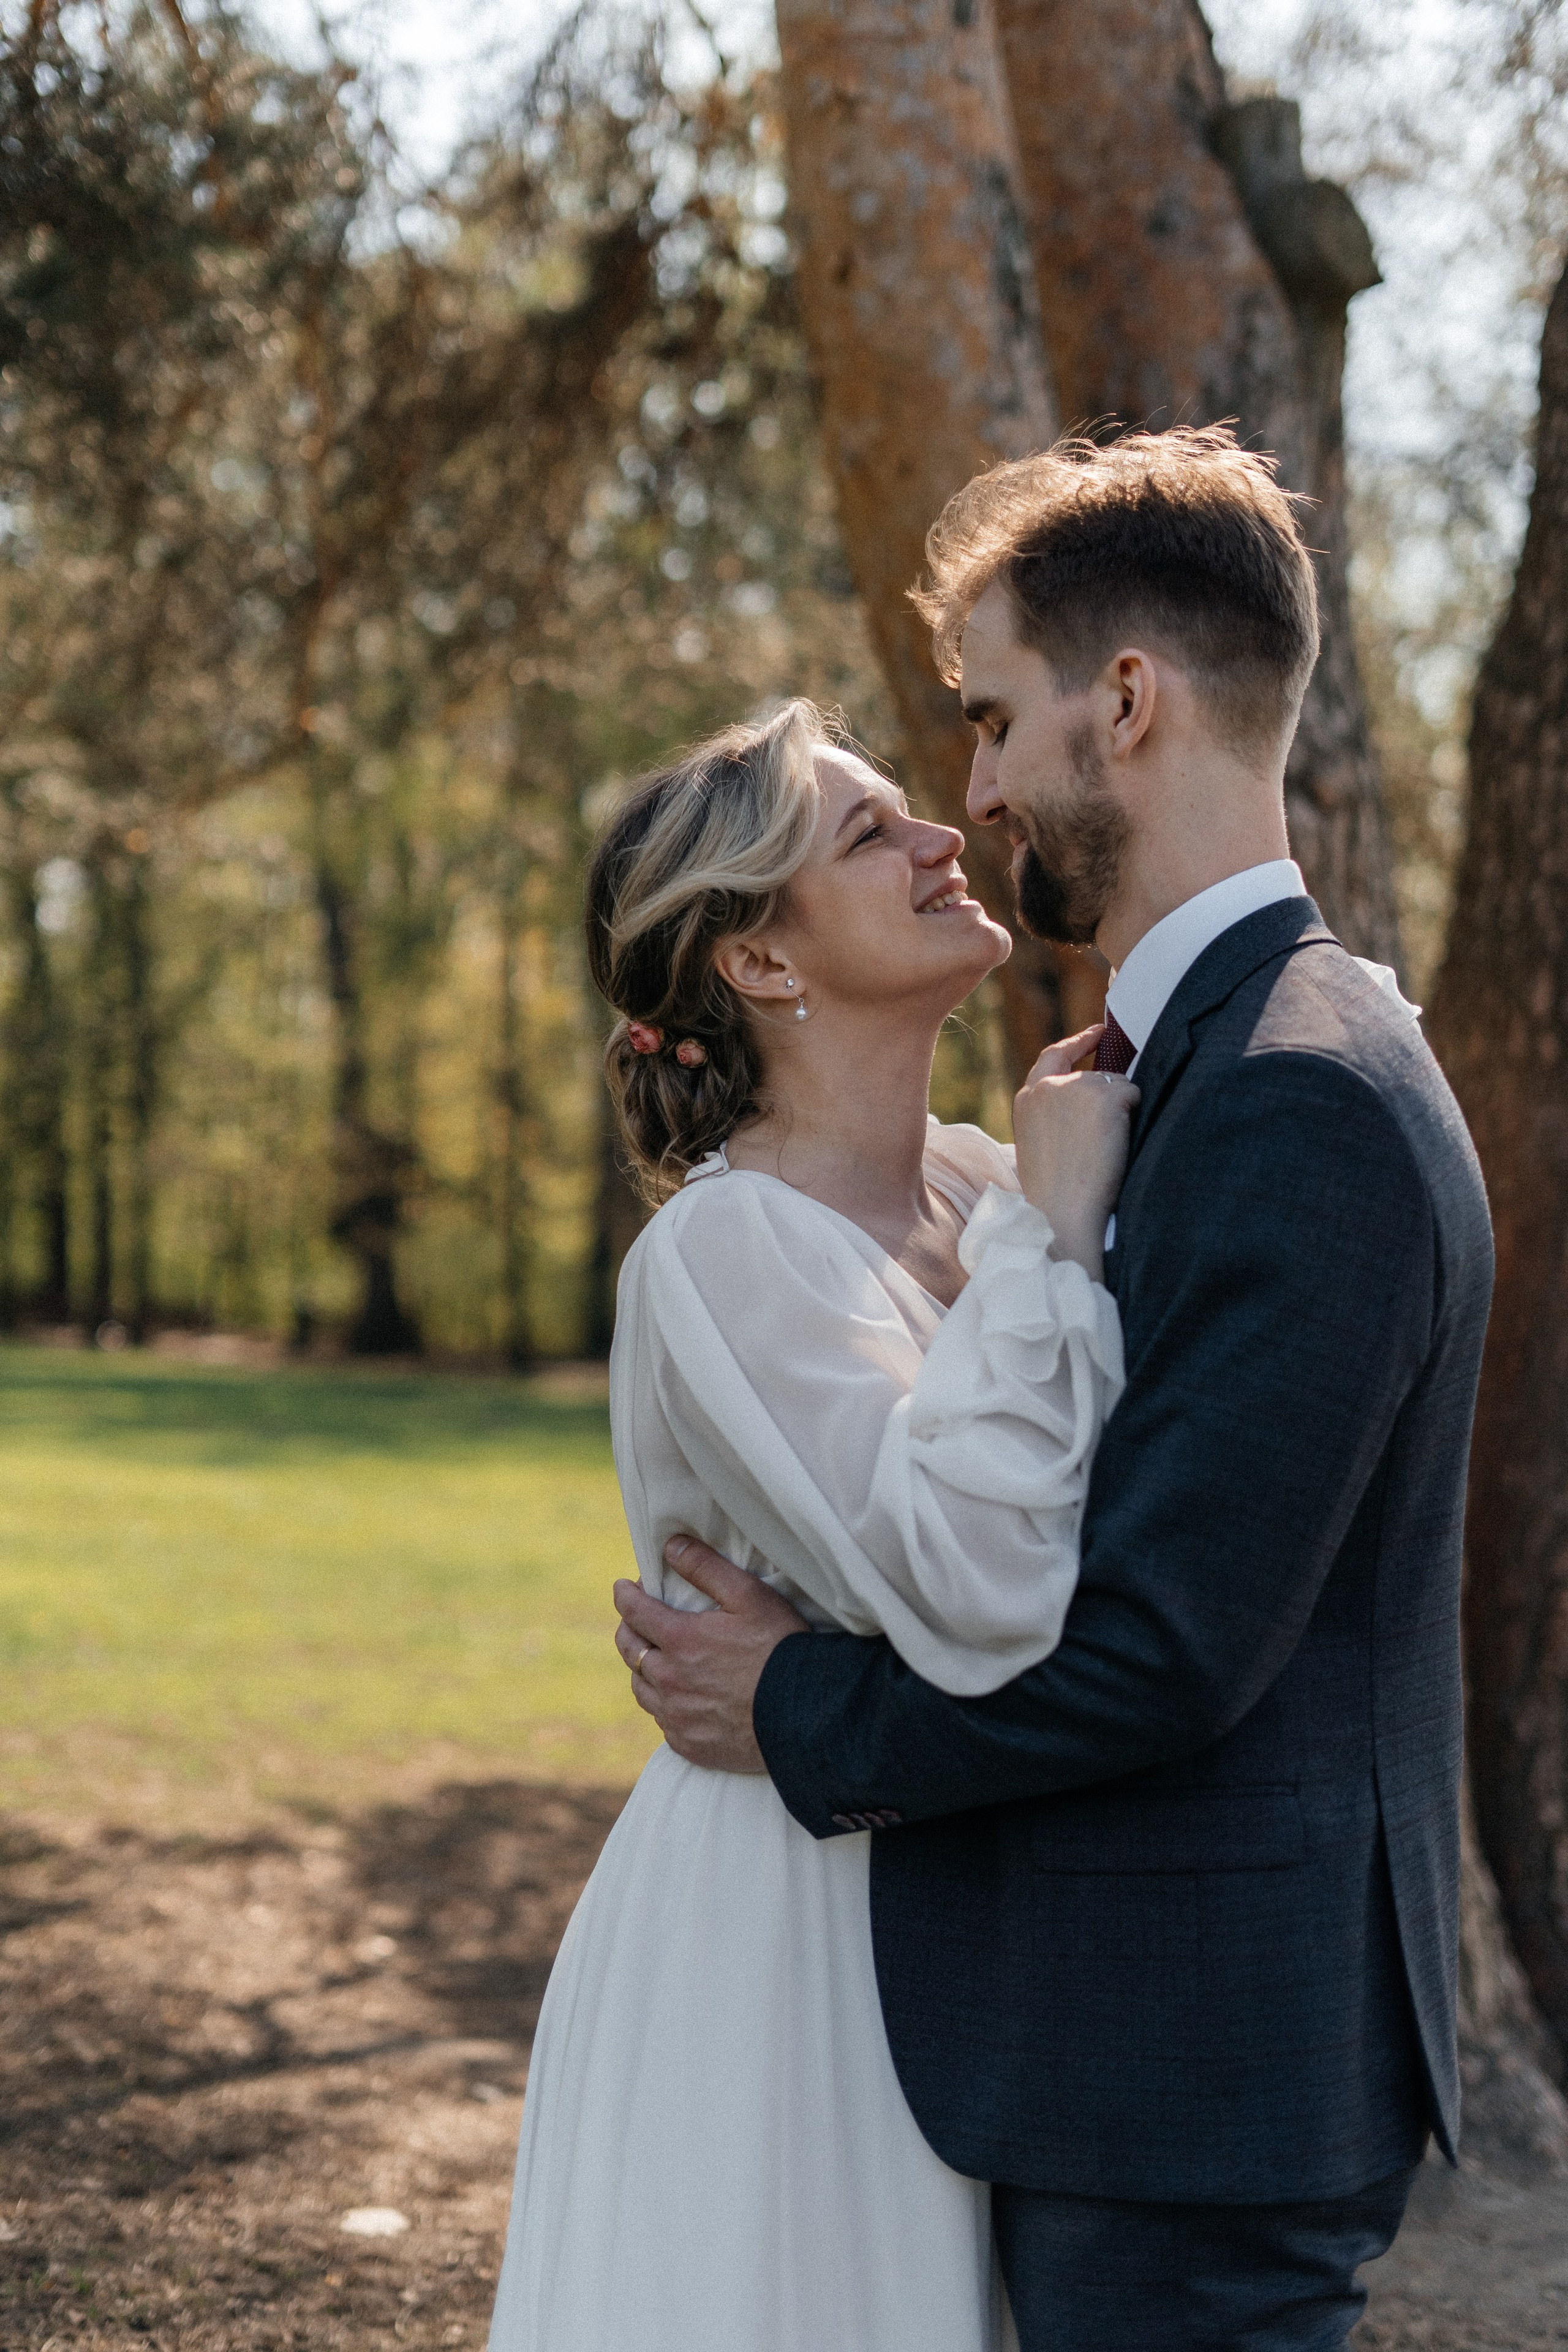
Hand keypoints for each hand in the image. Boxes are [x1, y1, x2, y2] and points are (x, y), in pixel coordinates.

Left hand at [613, 1538, 810, 1772]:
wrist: (806, 1715)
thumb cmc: (780, 1648)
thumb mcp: (749, 1595)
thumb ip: (706, 1568)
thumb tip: (670, 1547)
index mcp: (680, 1640)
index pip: (634, 1611)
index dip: (626, 1595)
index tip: (623, 1587)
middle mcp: (669, 1680)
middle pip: (629, 1651)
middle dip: (628, 1629)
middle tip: (636, 1621)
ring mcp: (677, 1716)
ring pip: (641, 1689)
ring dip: (642, 1669)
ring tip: (654, 1659)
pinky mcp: (689, 1744)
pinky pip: (662, 1721)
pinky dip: (664, 1705)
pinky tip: (678, 1698)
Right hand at [1011, 1024, 1138, 1279]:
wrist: (1062, 1213)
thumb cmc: (1054, 1195)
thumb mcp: (1041, 1145)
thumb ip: (1055, 1116)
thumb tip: (1091, 1105)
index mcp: (1028, 1099)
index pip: (1053, 1057)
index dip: (1078, 1043)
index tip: (1099, 1032)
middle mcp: (1049, 1085)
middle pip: (1094, 1077)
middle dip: (1109, 1100)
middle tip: (1111, 1136)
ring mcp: (1076, 1087)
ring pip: (1117, 1087)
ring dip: (1119, 1114)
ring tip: (1104, 1154)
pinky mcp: (1105, 1095)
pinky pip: (1133, 1094)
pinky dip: (1133, 1117)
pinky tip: (1116, 1145)